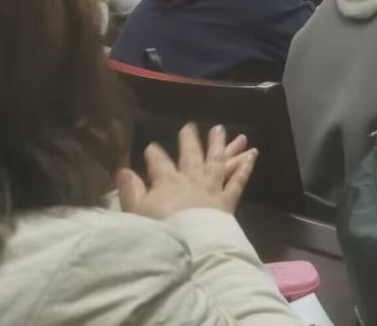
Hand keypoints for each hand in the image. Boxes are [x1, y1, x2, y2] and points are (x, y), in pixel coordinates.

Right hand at [118, 123, 256, 220]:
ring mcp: (211, 188)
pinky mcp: (227, 200)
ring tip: (221, 129)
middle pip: (191, 155)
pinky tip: (252, 154)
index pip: (159, 163)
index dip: (154, 154)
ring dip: (219, 144)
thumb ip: (130, 192)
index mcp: (167, 183)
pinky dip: (245, 167)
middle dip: (189, 140)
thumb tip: (123, 171)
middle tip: (190, 126)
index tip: (152, 146)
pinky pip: (238, 181)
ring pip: (217, 161)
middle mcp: (191, 180)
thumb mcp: (136, 214)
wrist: (188, 249)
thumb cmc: (158, 233)